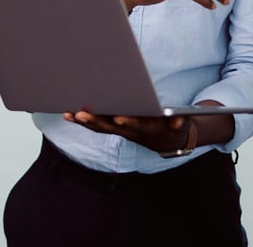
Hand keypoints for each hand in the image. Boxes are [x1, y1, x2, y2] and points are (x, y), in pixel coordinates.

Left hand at [63, 99, 235, 152]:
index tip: (118, 118)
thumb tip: (178, 121)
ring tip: (70, 113)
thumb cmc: (175, 127)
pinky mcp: (115, 127)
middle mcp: (132, 131)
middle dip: (97, 121)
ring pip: (101, 127)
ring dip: (86, 121)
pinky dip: (83, 121)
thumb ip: (181, 122)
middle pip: (112, 127)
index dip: (128, 123)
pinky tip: (69, 114)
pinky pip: (97, 125)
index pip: (137, 126)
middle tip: (81, 114)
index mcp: (149, 129)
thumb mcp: (183, 125)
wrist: (169, 140)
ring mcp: (122, 130)